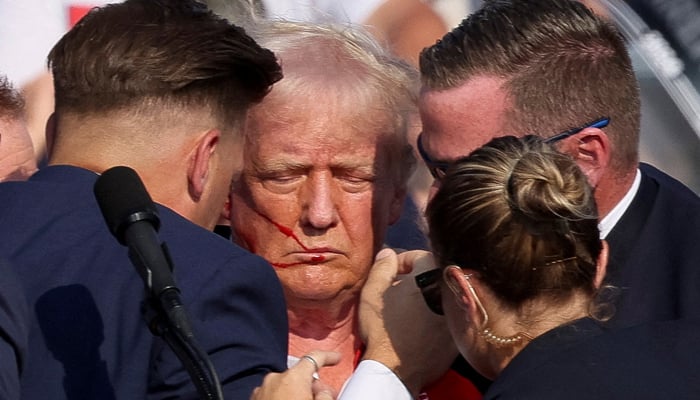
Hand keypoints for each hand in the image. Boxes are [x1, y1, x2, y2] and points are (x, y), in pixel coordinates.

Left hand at [250, 351, 340, 399]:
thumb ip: (325, 396)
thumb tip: (323, 390)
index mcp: (293, 377)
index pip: (315, 358)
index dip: (328, 357)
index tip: (336, 358)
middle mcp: (275, 378)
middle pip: (300, 375)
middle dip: (312, 385)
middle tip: (325, 397)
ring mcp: (262, 390)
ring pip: (286, 386)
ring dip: (296, 394)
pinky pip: (273, 395)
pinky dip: (283, 399)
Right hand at [359, 249, 457, 396]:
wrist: (395, 370)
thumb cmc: (382, 329)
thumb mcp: (373, 292)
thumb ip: (382, 266)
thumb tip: (388, 254)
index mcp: (432, 274)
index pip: (419, 256)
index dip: (401, 262)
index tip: (390, 274)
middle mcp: (451, 291)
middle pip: (433, 276)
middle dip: (415, 280)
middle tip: (397, 292)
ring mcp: (458, 314)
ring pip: (441, 296)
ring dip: (426, 298)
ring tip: (407, 310)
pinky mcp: (459, 335)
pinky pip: (446, 317)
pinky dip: (434, 317)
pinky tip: (418, 327)